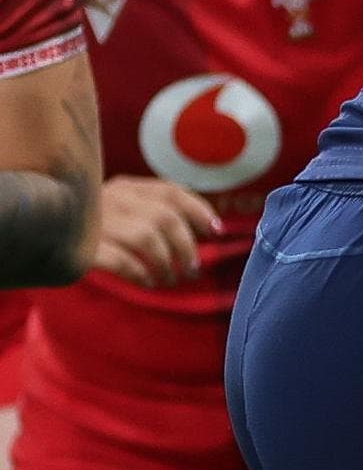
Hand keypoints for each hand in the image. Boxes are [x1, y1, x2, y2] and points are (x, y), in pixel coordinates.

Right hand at [93, 177, 220, 286]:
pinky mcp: (82, 247)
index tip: (216, 232)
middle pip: (164, 219)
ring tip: (171, 280)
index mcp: (126, 186)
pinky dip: (140, 273)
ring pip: (146, 238)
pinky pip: (121, 260)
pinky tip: (147, 283)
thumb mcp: (125, 209)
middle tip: (193, 269)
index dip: (198, 211)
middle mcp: (112, 198)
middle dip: (186, 247)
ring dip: (166, 263)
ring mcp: (95, 221)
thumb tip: (213, 229)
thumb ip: (159, 212)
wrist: (39, 232)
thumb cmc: (96, 226)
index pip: (171, 191)